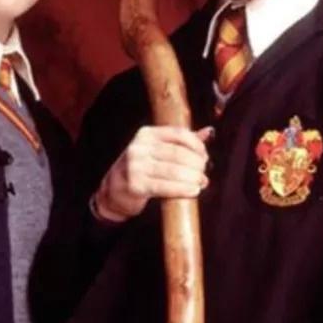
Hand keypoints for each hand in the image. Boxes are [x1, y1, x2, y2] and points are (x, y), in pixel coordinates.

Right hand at [92, 125, 212, 222]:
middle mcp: (139, 147)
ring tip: (202, 182)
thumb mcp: (158, 150)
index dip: (196, 144)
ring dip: (192, 178)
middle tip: (204, 172)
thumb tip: (208, 132)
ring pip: (173, 171)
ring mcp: (136, 166)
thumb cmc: (142, 168)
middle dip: (196, 164)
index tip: (204, 155)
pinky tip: (193, 191)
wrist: (114, 190)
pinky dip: (182, 189)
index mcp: (147, 134)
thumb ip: (182, 142)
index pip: (178, 133)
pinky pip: (165, 187)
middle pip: (177, 154)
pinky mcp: (136, 185)